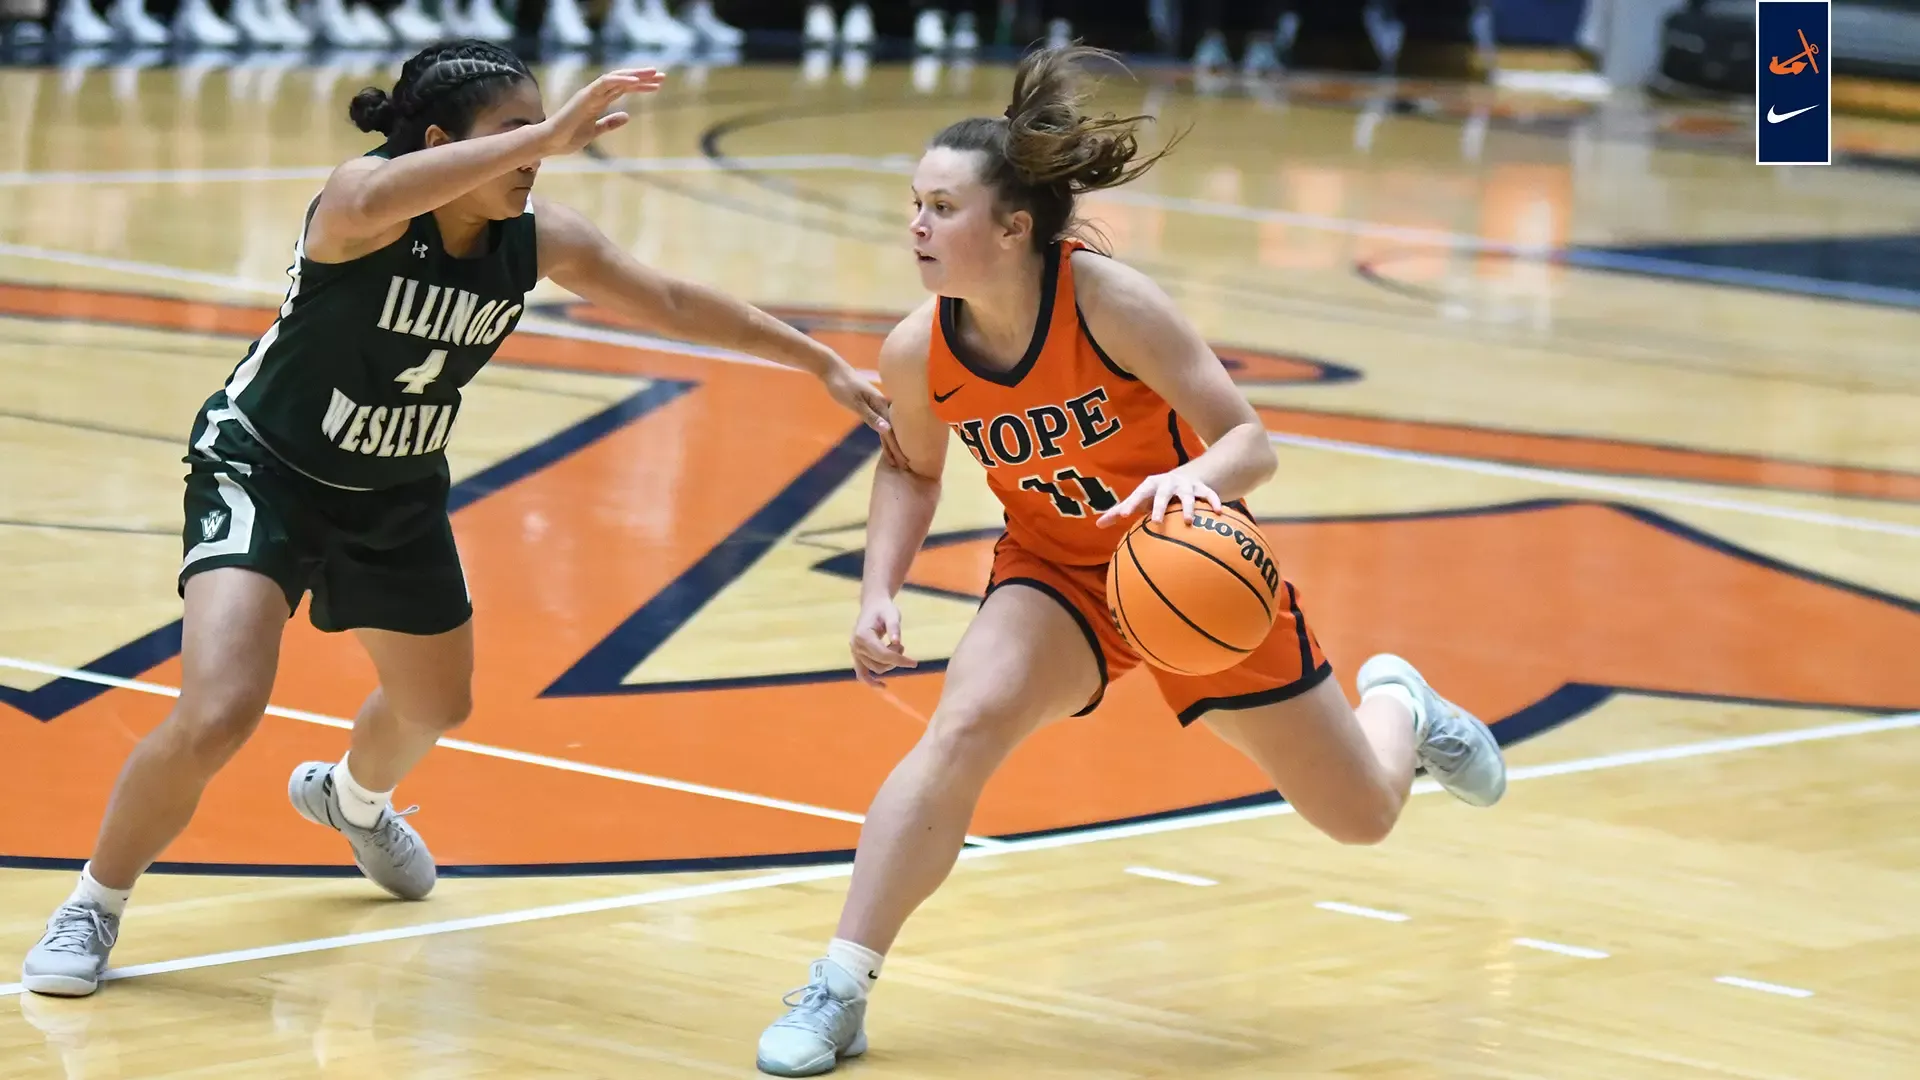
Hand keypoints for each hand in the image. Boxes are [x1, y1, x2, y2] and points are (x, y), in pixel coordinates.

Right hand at [537, 69, 666, 155]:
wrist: (551, 142)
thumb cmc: (569, 137)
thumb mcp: (595, 131)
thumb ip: (609, 123)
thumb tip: (626, 116)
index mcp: (598, 101)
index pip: (623, 89)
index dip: (641, 86)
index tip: (658, 86)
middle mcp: (595, 94)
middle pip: (623, 81)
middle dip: (642, 77)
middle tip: (662, 75)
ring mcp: (590, 93)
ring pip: (616, 78)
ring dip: (635, 75)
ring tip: (653, 73)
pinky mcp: (585, 96)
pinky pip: (605, 83)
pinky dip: (621, 80)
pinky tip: (636, 81)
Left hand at [823, 362, 908, 469]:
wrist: (833, 370)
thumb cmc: (842, 385)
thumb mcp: (855, 402)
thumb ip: (870, 417)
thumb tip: (887, 430)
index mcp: (881, 404)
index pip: (891, 431)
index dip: (897, 447)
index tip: (904, 462)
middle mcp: (882, 405)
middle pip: (892, 430)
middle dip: (898, 447)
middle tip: (905, 465)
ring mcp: (877, 404)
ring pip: (888, 426)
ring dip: (892, 441)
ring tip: (897, 456)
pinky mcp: (871, 404)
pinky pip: (881, 421)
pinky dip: (884, 431)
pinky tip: (887, 436)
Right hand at [850, 596, 914, 686]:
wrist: (873, 606)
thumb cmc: (884, 609)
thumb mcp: (892, 614)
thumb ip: (894, 627)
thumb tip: (897, 641)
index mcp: (863, 635)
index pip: (883, 654)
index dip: (900, 660)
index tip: (914, 663)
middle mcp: (856, 646)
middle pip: (880, 663)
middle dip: (896, 658)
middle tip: (901, 645)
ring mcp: (855, 652)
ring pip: (876, 668)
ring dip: (890, 662)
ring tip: (895, 647)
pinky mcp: (857, 657)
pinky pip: (862, 674)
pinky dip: (871, 681)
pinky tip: (883, 687)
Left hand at [1096, 467, 1222, 527]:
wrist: (1184, 477)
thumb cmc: (1154, 494)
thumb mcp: (1139, 500)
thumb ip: (1119, 511)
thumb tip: (1098, 524)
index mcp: (1150, 486)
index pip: (1139, 494)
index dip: (1132, 503)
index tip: (1125, 515)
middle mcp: (1168, 483)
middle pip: (1163, 493)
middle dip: (1159, 506)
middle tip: (1155, 522)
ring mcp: (1187, 485)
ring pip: (1188, 496)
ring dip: (1187, 508)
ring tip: (1187, 522)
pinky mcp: (1202, 489)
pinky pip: (1209, 495)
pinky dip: (1214, 503)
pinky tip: (1219, 514)